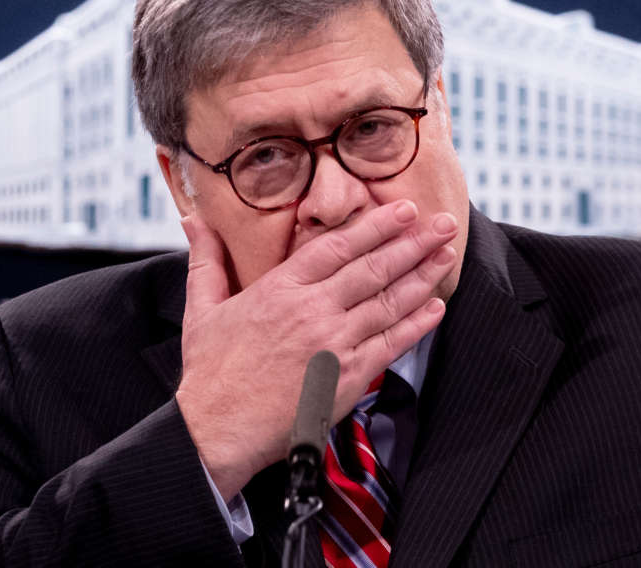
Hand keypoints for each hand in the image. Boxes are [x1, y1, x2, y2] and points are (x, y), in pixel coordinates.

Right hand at [174, 199, 455, 499]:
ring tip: (447, 255)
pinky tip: (435, 307)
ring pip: (388, 302)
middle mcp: (312, 311)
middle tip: (444, 223)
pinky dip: (416, 325)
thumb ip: (207, 260)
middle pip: (373, 268)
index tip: (403, 209)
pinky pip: (390, 344)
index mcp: (280, 290)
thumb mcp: (203, 308)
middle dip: (412, 243)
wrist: (218, 430)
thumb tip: (193, 221)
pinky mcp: (347, 377)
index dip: (375, 225)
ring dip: (422, 276)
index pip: (337, 246)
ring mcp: (333, 344)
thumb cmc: (211, 373)